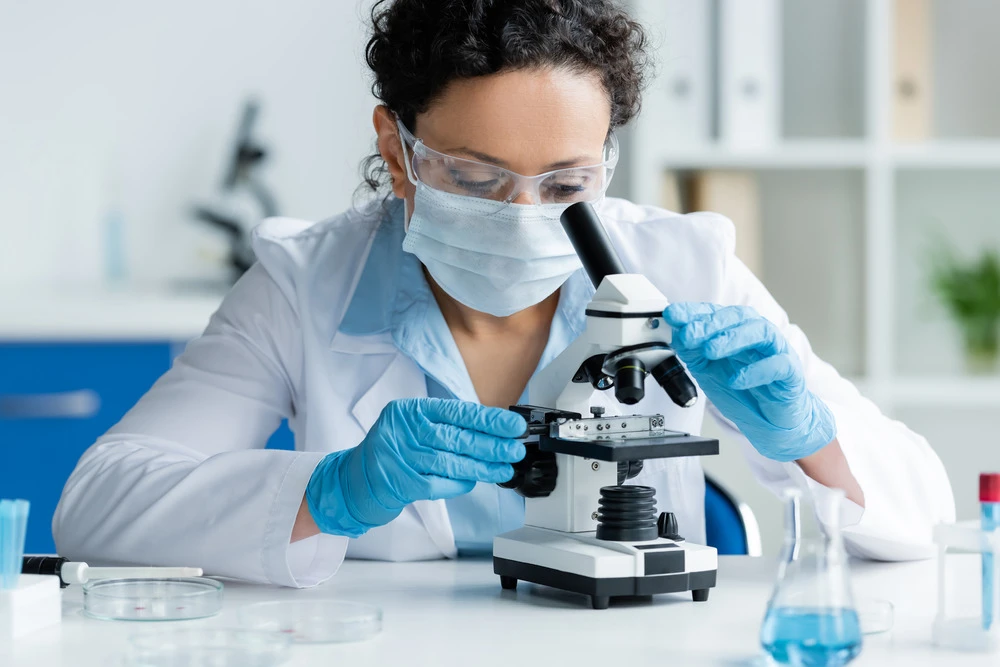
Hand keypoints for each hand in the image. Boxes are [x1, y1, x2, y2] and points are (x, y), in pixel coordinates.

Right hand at [306, 398, 526, 535]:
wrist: (356, 479)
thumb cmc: (393, 450)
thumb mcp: (412, 427)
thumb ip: (444, 426)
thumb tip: (491, 431)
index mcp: (409, 411)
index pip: (457, 413)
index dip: (488, 420)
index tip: (512, 426)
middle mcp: (403, 431)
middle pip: (456, 437)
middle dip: (491, 444)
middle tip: (515, 449)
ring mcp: (401, 457)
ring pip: (451, 462)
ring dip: (482, 467)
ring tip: (504, 468)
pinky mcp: (401, 482)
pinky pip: (439, 483)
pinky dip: (460, 483)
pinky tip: (475, 480)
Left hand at [662, 303, 835, 462]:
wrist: (772, 423)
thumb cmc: (744, 392)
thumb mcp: (709, 372)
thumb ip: (694, 354)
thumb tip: (677, 336)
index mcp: (735, 332)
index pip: (715, 314)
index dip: (693, 312)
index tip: (673, 315)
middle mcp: (757, 337)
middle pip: (738, 317)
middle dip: (709, 324)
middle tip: (688, 335)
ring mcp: (776, 352)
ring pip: (761, 332)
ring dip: (732, 338)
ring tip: (710, 351)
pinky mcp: (791, 373)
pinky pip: (778, 365)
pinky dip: (756, 371)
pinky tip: (736, 379)